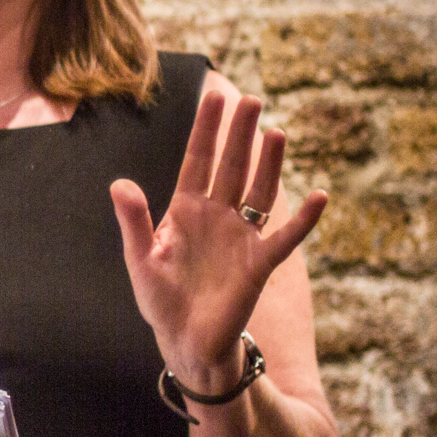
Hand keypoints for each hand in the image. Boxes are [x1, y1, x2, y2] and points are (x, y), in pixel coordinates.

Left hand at [110, 90, 326, 396]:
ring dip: (269, 164)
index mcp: (185, 210)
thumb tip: (119, 183)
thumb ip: (134, 221)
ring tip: (275, 132)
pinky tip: (317, 196)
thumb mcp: (140, 258)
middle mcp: (217, 216)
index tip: (214, 97)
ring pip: (258, 191)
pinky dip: (303, 219)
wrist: (185, 340)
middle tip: (251, 99)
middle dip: (239, 134)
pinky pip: (285, 237)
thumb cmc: (161, 298)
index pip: (197, 162)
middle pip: (231, 167)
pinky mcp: (259, 263)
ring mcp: (240, 237)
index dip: (206, 131)